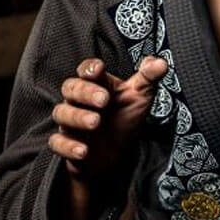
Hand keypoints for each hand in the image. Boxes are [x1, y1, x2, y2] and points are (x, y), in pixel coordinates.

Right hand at [49, 55, 170, 186]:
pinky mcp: (66, 144)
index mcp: (96, 85)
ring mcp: (70, 122)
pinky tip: (83, 151)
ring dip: (77, 117)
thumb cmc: (124, 121)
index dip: (90, 68)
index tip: (99, 69)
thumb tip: (161, 62)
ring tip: (95, 122)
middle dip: (86, 93)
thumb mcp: (139, 99)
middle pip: (71, 88)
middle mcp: (79, 101)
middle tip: (104, 100)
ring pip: (62, 113)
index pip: (87, 70)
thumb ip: (148, 79)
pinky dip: (68, 146)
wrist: (114, 157)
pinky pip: (58, 143)